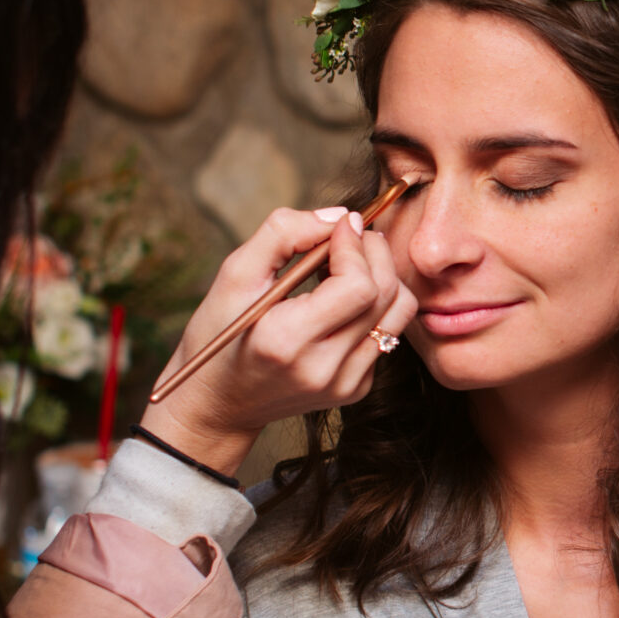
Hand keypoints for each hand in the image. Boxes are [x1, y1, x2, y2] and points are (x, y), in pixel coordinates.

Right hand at [139, 206, 417, 475]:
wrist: (220, 402)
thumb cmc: (220, 332)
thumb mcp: (234, 276)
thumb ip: (282, 234)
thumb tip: (338, 215)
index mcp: (286, 342)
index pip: (357, 287)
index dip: (355, 246)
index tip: (341, 224)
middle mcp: (323, 370)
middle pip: (385, 295)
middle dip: (374, 252)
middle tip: (350, 235)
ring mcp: (345, 384)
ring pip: (398, 313)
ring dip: (383, 275)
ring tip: (349, 263)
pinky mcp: (356, 388)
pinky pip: (388, 333)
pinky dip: (375, 304)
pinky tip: (342, 298)